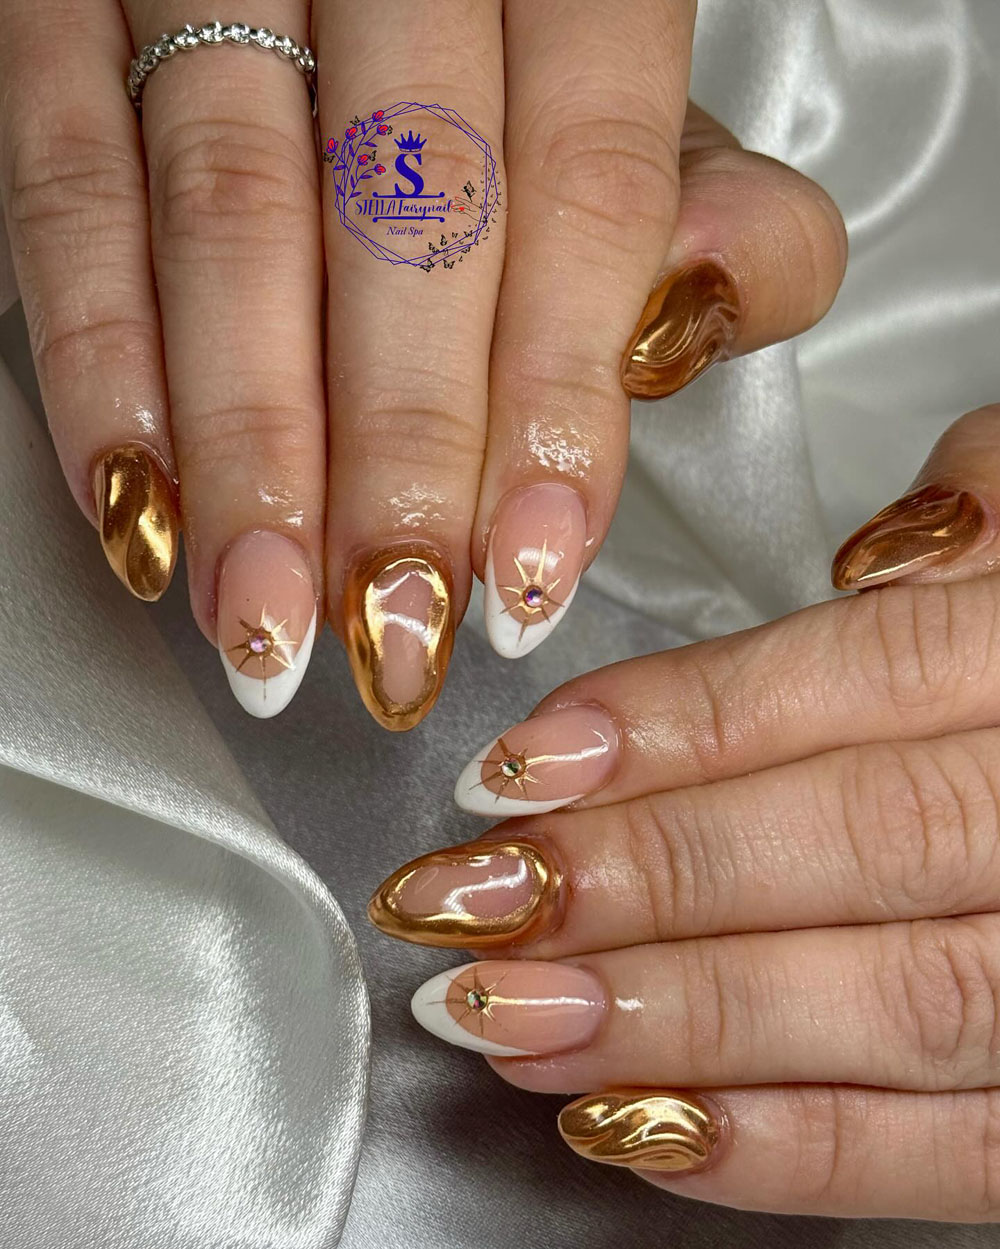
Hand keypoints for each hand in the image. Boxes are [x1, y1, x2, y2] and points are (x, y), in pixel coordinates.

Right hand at [0, 0, 844, 724]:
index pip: (581, 183)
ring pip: (225, 217)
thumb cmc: (502, 34)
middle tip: (395, 621)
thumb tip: (708, 299)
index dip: (554, 393)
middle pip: (400, 216)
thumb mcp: (627, 93)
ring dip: (247, 444)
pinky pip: (65, 188)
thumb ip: (701, 197)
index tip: (532, 568)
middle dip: (395, 450)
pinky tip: (140, 503)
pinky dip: (97, 359)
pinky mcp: (66, 14)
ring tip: (269, 609)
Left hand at [368, 404, 999, 1219]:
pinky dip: (793, 1151)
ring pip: (899, 1005)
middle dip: (642, 882)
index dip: (677, 727)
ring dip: (678, 1023)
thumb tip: (871, 556)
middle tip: (470, 904)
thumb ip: (978, 520)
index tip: (517, 771)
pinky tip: (635, 1125)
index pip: (856, 679)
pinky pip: (961, 1155)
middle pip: (859, 843)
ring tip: (508, 1017)